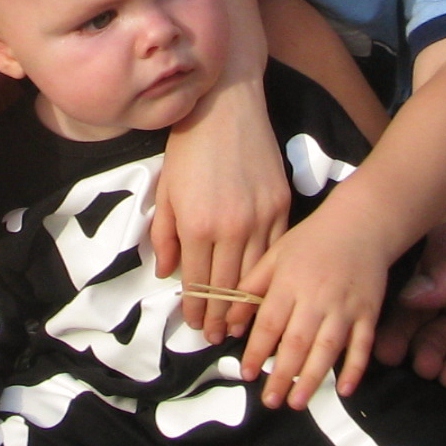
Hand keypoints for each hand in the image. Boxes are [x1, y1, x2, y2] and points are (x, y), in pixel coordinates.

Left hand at [153, 75, 290, 343]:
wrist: (225, 107)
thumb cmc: (187, 147)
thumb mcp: (166, 192)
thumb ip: (164, 236)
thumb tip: (167, 274)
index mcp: (196, 226)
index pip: (197, 282)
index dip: (196, 309)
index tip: (195, 326)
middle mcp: (230, 228)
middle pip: (227, 287)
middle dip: (220, 317)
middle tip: (217, 337)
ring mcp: (260, 218)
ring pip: (254, 275)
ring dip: (245, 305)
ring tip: (238, 325)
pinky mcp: (282, 206)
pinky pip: (276, 252)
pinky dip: (268, 276)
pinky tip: (263, 290)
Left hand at [237, 213, 388, 410]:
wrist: (361, 224)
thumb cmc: (313, 240)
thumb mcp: (275, 254)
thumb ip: (251, 287)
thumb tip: (231, 322)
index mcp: (290, 283)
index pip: (269, 323)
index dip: (256, 350)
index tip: (246, 373)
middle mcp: (317, 297)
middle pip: (297, 342)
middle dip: (282, 374)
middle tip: (270, 401)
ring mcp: (345, 307)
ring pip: (328, 348)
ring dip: (312, 377)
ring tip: (297, 402)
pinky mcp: (368, 312)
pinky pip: (362, 345)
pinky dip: (355, 368)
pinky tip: (343, 389)